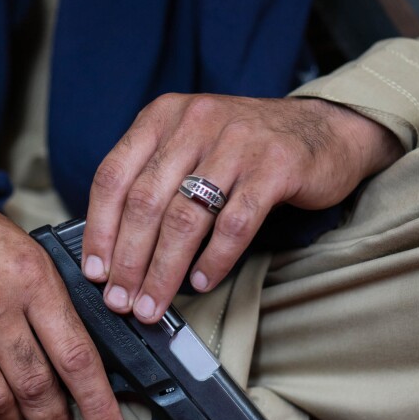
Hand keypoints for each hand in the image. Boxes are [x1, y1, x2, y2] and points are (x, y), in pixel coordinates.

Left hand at [82, 95, 402, 322]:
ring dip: (163, 270)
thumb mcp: (189, 145)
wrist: (324, 130)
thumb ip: (152, 180)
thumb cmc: (244, 149)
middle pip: (145, 202)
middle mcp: (194, 122)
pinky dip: (213, 260)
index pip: (112, 176)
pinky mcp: (275, 166)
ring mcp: (236, 142)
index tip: (94, 271)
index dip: (99, 229)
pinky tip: (200, 283)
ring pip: (185, 217)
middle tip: (120, 300)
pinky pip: (234, 224)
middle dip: (128, 260)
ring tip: (153, 303)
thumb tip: (112, 247)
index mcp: (161, 116)